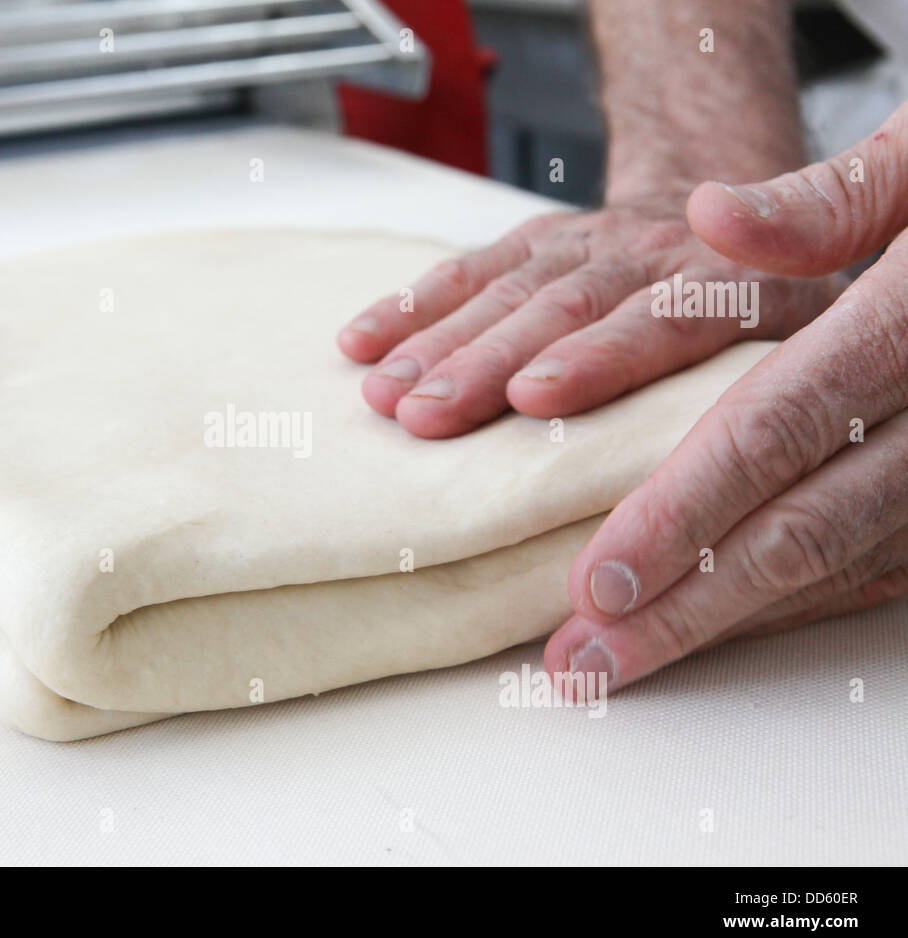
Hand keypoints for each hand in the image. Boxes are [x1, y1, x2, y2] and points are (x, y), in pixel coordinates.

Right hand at [338, 201, 844, 438]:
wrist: (732, 214)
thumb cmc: (764, 316)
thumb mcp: (804, 345)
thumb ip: (769, 393)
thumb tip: (723, 496)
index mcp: (735, 288)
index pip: (660, 320)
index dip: (595, 359)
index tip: (531, 400)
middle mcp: (654, 254)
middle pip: (563, 308)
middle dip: (485, 362)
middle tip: (426, 417)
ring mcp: (588, 242)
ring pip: (506, 290)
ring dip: (437, 344)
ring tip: (383, 395)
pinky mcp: (537, 239)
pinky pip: (467, 268)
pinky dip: (410, 306)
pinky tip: (359, 341)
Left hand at [548, 101, 907, 689]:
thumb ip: (825, 199)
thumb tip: (709, 217)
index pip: (774, 431)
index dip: (679, 513)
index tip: (596, 579)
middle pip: (800, 530)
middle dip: (685, 606)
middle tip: (586, 661)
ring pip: (836, 564)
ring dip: (725, 622)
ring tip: (621, 662)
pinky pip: (876, 565)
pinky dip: (791, 603)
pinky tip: (712, 628)